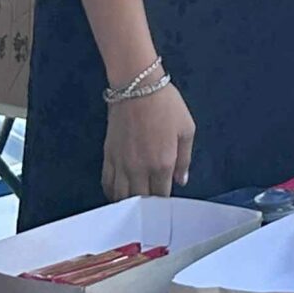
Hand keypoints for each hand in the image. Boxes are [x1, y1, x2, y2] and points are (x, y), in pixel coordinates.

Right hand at [104, 83, 196, 199]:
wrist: (137, 87)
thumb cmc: (166, 105)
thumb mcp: (186, 129)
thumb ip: (185, 159)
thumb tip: (181, 181)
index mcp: (162, 163)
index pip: (162, 195)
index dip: (164, 201)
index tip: (167, 201)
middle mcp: (140, 169)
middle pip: (141, 200)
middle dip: (148, 205)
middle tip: (152, 204)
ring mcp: (121, 164)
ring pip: (122, 196)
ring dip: (129, 203)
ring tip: (136, 203)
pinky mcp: (108, 156)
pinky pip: (107, 183)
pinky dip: (112, 193)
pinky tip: (118, 194)